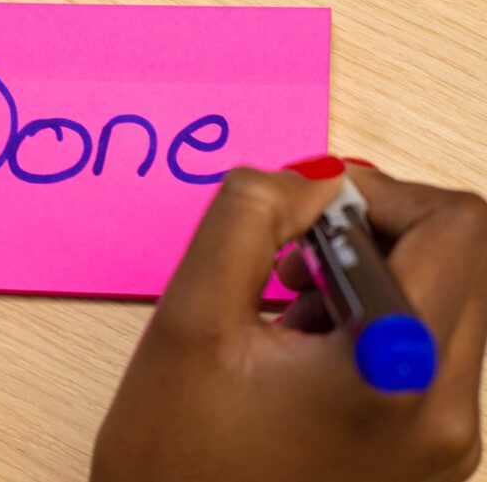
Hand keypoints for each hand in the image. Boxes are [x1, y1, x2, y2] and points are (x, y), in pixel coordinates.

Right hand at [92, 157, 486, 481]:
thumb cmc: (174, 459)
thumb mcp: (190, 317)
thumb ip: (248, 218)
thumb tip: (310, 179)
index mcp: (394, 375)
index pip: (456, 227)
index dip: (379, 193)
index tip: (310, 211)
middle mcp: (444, 417)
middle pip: (459, 262)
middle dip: (372, 234)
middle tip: (291, 257)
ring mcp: (443, 445)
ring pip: (443, 303)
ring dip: (368, 278)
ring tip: (285, 310)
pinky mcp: (427, 457)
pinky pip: (426, 352)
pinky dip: (370, 324)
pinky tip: (300, 349)